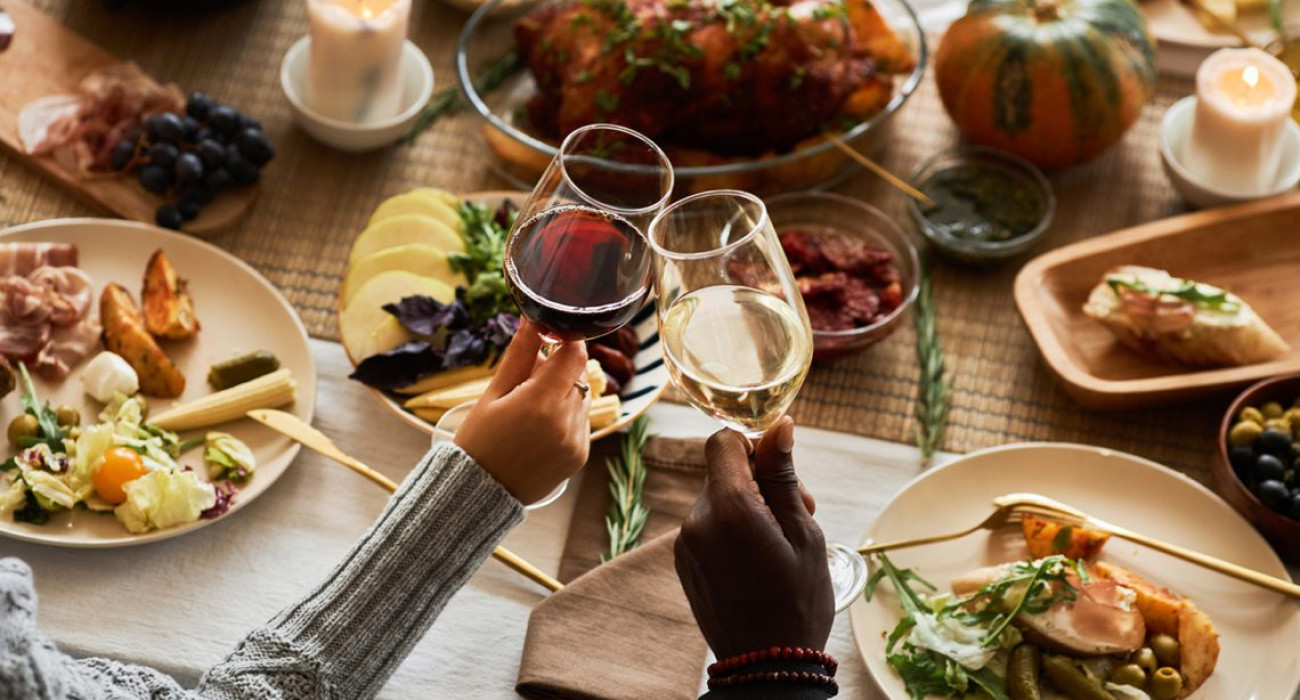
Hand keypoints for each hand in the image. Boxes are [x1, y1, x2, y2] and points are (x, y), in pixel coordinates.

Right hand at [454, 321, 591, 503]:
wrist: (479, 493)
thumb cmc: (479, 440)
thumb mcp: (493, 393)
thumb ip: (520, 355)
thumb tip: (533, 319)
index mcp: (541, 403)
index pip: (574, 354)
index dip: (566, 340)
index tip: (551, 338)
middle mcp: (565, 422)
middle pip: (577, 374)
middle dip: (558, 369)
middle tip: (527, 381)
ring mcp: (576, 441)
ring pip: (581, 397)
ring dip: (563, 393)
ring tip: (530, 410)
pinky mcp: (580, 455)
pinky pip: (581, 422)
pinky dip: (566, 417)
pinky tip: (539, 429)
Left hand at [674, 417, 833, 658]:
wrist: (767, 666)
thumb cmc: (797, 601)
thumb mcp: (803, 532)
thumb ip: (783, 476)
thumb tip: (780, 426)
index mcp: (728, 507)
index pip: (723, 442)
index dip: (753, 445)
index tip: (780, 469)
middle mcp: (697, 521)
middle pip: (724, 473)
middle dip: (761, 483)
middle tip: (800, 513)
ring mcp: (686, 543)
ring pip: (718, 500)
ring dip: (749, 508)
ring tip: (780, 543)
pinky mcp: (684, 561)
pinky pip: (709, 526)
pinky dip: (732, 530)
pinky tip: (759, 559)